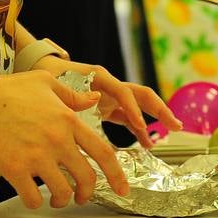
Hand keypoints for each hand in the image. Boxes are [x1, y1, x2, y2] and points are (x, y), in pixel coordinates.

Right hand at [0, 69, 131, 210]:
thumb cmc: (9, 89)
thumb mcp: (47, 83)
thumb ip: (73, 95)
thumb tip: (95, 98)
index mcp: (69, 120)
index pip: (103, 153)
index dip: (117, 175)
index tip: (123, 189)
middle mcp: (57, 139)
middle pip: (86, 178)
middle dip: (87, 193)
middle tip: (82, 197)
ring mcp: (36, 156)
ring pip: (62, 191)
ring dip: (62, 199)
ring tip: (56, 198)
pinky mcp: (15, 168)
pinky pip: (33, 197)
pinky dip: (35, 202)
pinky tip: (32, 195)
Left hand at [32, 55, 183, 149]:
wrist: (42, 73)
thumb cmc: (49, 77)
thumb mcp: (58, 85)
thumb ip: (74, 94)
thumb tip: (93, 100)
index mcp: (100, 77)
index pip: (124, 92)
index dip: (133, 109)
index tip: (141, 127)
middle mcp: (110, 85)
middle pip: (141, 95)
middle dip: (159, 109)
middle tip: (174, 125)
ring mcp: (110, 96)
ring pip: (139, 106)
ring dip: (155, 118)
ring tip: (171, 133)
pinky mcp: (107, 106)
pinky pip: (128, 117)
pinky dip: (138, 129)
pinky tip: (146, 144)